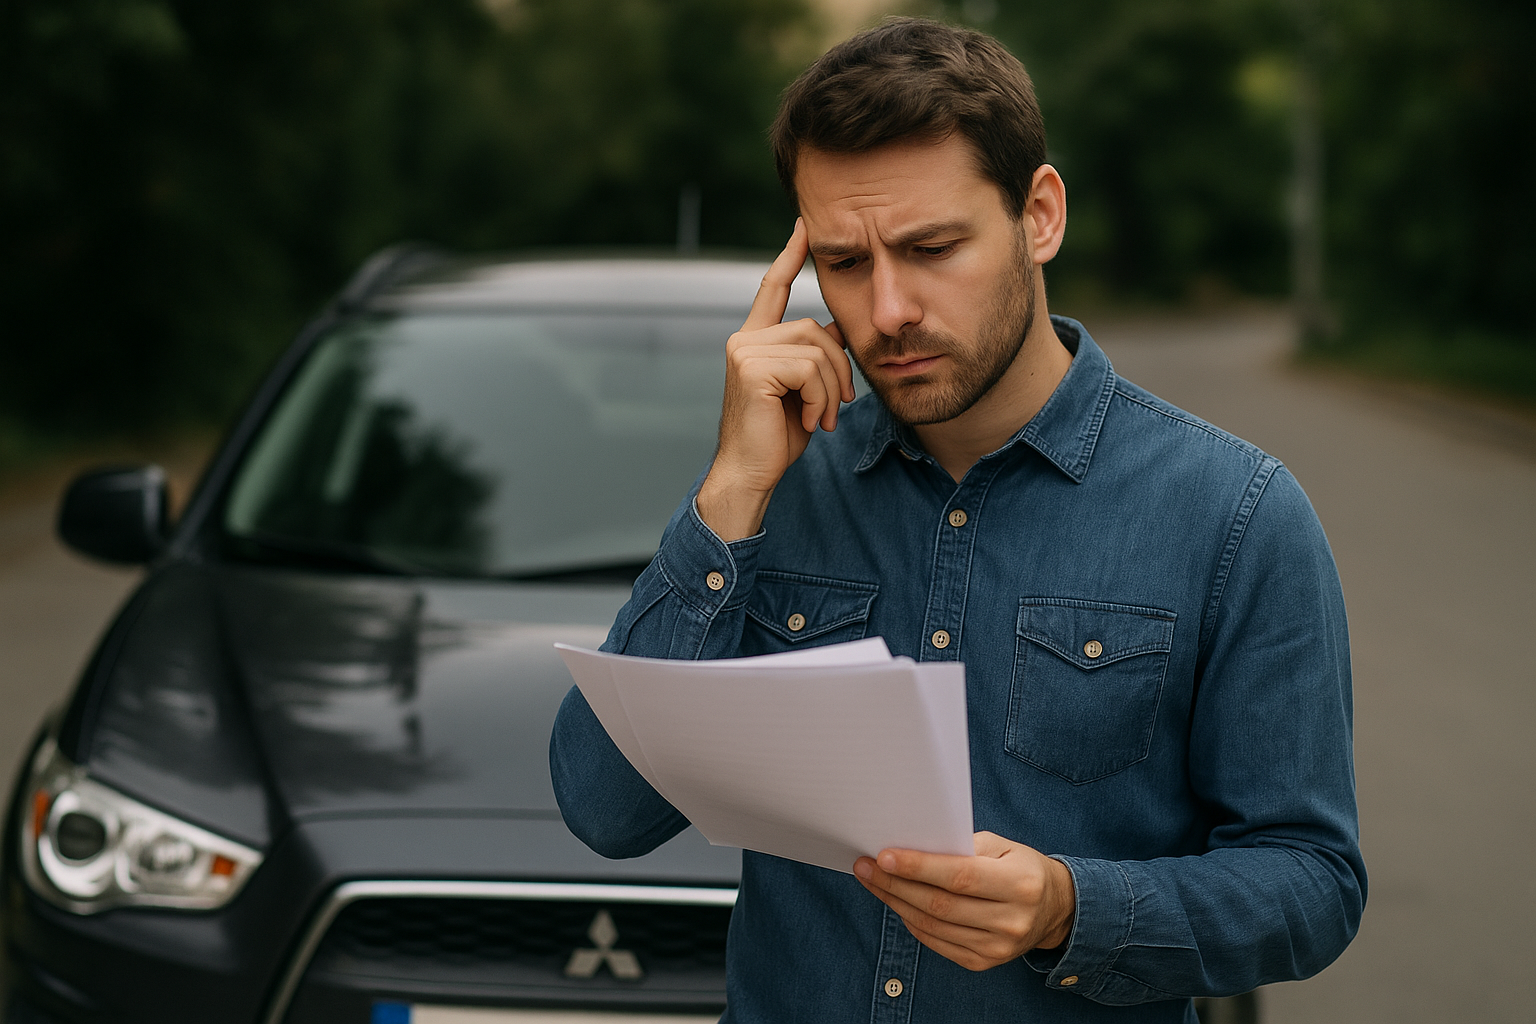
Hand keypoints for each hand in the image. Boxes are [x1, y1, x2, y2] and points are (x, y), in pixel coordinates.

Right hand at [696, 219, 854, 540]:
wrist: (750, 473)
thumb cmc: (775, 438)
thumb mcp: (802, 390)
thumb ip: (813, 357)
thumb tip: (838, 330)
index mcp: (754, 341)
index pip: (772, 288)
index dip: (790, 257)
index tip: (804, 228)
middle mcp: (744, 339)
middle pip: (814, 328)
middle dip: (838, 367)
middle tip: (836, 405)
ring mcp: (745, 351)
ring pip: (816, 348)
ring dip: (830, 388)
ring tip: (820, 417)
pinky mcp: (752, 368)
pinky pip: (809, 368)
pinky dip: (819, 398)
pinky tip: (808, 420)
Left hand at [853, 831, 1075, 971]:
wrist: (1053, 909)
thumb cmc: (1020, 867)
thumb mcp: (1002, 846)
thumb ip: (962, 846)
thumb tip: (913, 847)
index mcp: (1019, 884)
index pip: (960, 877)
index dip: (919, 868)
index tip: (884, 856)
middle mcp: (1010, 920)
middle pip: (940, 904)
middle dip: (896, 884)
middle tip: (866, 866)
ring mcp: (997, 947)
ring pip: (933, 925)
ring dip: (896, 902)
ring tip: (872, 881)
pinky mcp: (983, 962)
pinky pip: (936, 941)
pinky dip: (911, 921)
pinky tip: (895, 902)